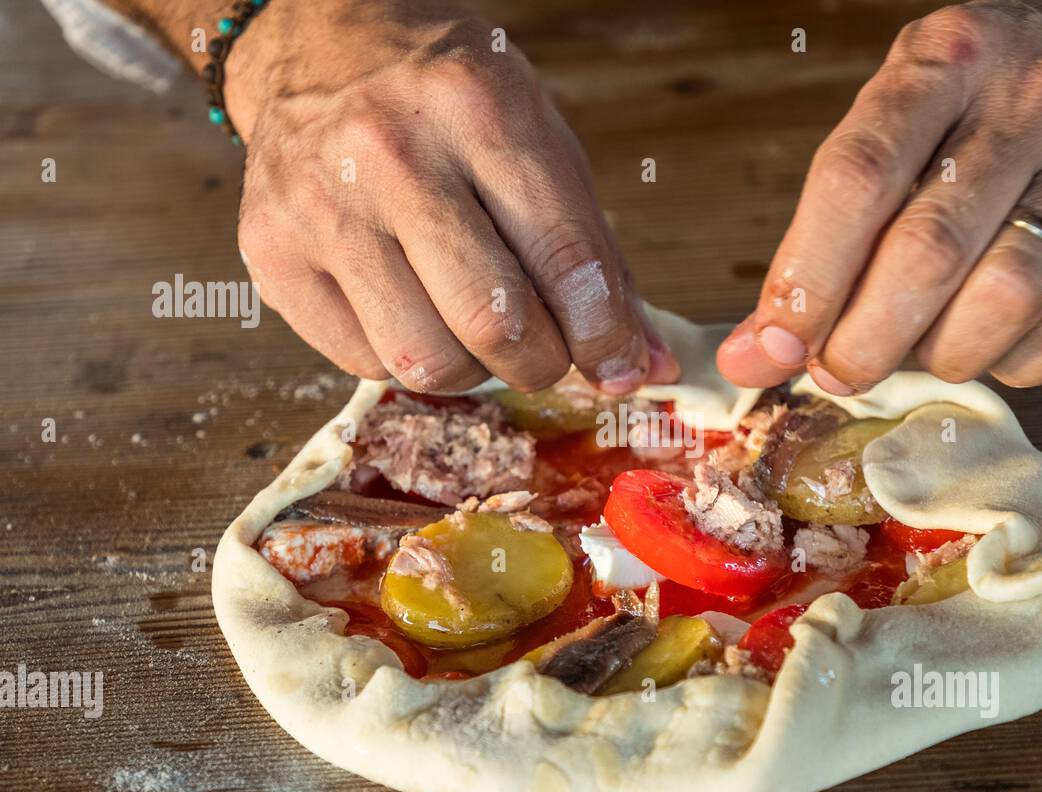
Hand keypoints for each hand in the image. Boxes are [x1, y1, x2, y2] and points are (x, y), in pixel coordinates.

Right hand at [224, 0, 678, 393]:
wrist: (317, 42)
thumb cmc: (447, 97)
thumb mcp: (539, 141)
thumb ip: (594, 256)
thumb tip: (642, 366)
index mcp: (479, 107)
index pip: (563, 258)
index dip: (604, 336)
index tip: (621, 369)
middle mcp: (392, 153)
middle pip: (493, 325)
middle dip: (542, 364)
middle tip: (548, 353)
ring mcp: (320, 205)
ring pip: (424, 361)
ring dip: (473, 370)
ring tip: (475, 328)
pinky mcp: (269, 250)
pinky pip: (363, 361)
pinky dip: (406, 357)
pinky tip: (412, 310)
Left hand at [717, 1, 1041, 391]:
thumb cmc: (981, 106)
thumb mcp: (894, 119)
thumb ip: (821, 228)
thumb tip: (754, 354)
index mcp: (946, 61)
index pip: (858, 178)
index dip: (807, 278)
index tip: (772, 346)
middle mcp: (1032, 102)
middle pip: (929, 251)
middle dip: (864, 340)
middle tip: (835, 372)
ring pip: (1006, 298)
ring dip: (939, 354)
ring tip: (917, 349)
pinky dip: (1008, 363)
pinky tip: (986, 340)